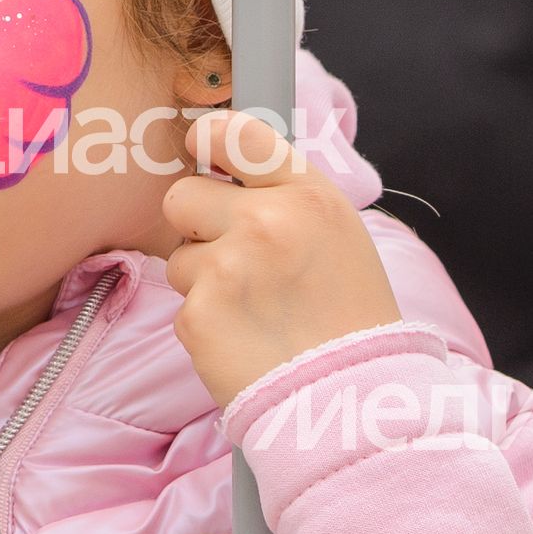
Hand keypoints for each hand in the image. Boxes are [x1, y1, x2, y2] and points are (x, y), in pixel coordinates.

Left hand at [161, 111, 400, 407]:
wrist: (353, 400)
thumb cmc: (350, 318)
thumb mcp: (339, 234)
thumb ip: (287, 197)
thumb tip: (228, 170)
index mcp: (309, 195)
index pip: (235, 133)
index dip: (209, 141)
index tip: (205, 154)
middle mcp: (267, 222)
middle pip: (183, 195)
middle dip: (198, 224)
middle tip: (237, 259)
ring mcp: (228, 269)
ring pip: (180, 257)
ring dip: (206, 281)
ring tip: (256, 312)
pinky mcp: (199, 316)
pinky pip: (183, 306)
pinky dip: (208, 324)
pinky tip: (247, 340)